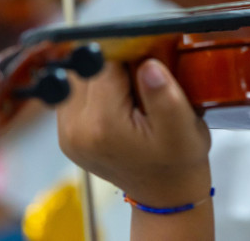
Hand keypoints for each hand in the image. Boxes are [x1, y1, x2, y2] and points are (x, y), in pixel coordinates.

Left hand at [57, 58, 211, 207]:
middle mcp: (74, 128)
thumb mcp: (183, 128)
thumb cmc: (178, 162)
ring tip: (129, 95)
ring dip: (103, 76)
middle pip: (87, 67)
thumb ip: (165, 95)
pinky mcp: (65, 134)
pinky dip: (96, 90)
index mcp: (102, 124)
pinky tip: (117, 103)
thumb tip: (148, 64)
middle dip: (114, 64)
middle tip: (141, 83)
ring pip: (78, 76)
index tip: (148, 64)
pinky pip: (76, 93)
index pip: (105, 62)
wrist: (164, 195)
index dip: (129, 54)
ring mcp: (65, 133)